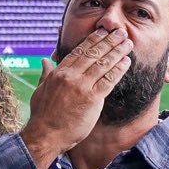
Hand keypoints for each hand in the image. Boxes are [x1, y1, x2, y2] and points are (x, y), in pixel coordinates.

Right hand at [21, 29, 132, 168]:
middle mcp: (70, 76)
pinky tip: (126, 62)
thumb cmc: (42, 116)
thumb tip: (46, 61)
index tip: (102, 32)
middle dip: (109, 41)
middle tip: (121, 32)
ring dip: (117, 52)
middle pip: (93, 54)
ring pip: (103, 64)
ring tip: (128, 43)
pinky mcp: (92, 99)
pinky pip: (109, 80)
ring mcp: (81, 87)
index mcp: (58, 73)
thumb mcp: (40, 90)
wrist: (45, 135)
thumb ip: (46, 74)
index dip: (92, 40)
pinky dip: (119, 70)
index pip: (79, 51)